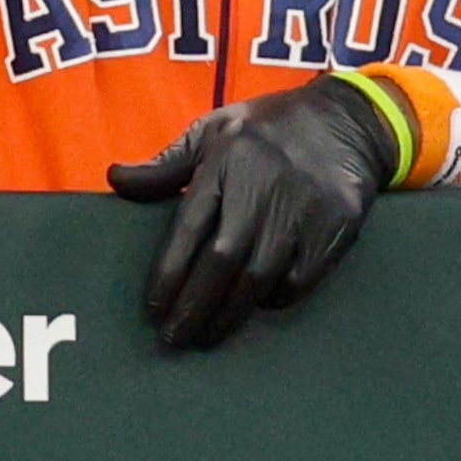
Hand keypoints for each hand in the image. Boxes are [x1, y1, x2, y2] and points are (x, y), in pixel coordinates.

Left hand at [107, 75, 401, 349]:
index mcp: (225, 161)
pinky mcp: (334, 229)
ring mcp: (301, 211)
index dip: (170, 272)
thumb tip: (115, 180)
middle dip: (195, 305)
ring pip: (260, 277)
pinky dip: (274, 300)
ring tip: (206, 336)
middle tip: (174, 338)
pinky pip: (299, 280)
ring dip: (230, 313)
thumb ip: (165, 164)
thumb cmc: (265, 129)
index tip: (153, 307)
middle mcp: (263, 188)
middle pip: (223, 261)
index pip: (190, 227)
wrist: (344, 121)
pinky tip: (254, 308)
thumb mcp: (212, 131)